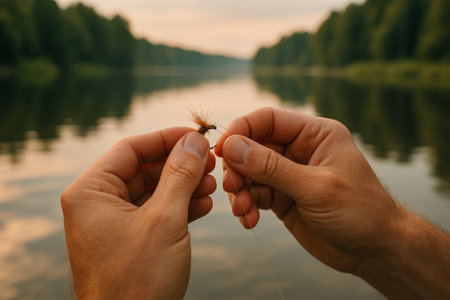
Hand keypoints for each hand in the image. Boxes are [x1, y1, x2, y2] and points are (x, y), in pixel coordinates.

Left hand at [61, 128, 215, 298]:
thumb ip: (180, 175)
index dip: (167, 139)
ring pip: (153, 190)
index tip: (197, 135)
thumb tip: (194, 140)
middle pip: (144, 168)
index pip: (132, 149)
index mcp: (91, 192)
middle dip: (180, 165)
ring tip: (211, 184)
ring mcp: (113, 222)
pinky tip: (203, 204)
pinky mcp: (129, 238)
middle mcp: (97, 203)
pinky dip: (179, 206)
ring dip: (184, 185)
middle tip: (209, 162)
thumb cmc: (137, 280)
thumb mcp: (164, 220)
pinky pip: (155, 211)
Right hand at [215, 107, 449, 298]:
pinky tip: (249, 220)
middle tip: (232, 187)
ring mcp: (290, 174)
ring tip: (242, 210)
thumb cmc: (359, 211)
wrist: (374, 251)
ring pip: (250, 172)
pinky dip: (247, 206)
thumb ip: (271, 167)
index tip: (221, 150)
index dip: (241, 129)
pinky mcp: (283, 197)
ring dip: (241, 190)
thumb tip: (231, 146)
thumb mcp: (315, 187)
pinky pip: (255, 194)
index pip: (269, 119)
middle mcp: (300, 150)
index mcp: (315, 134)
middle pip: (254, 146)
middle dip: (238, 167)